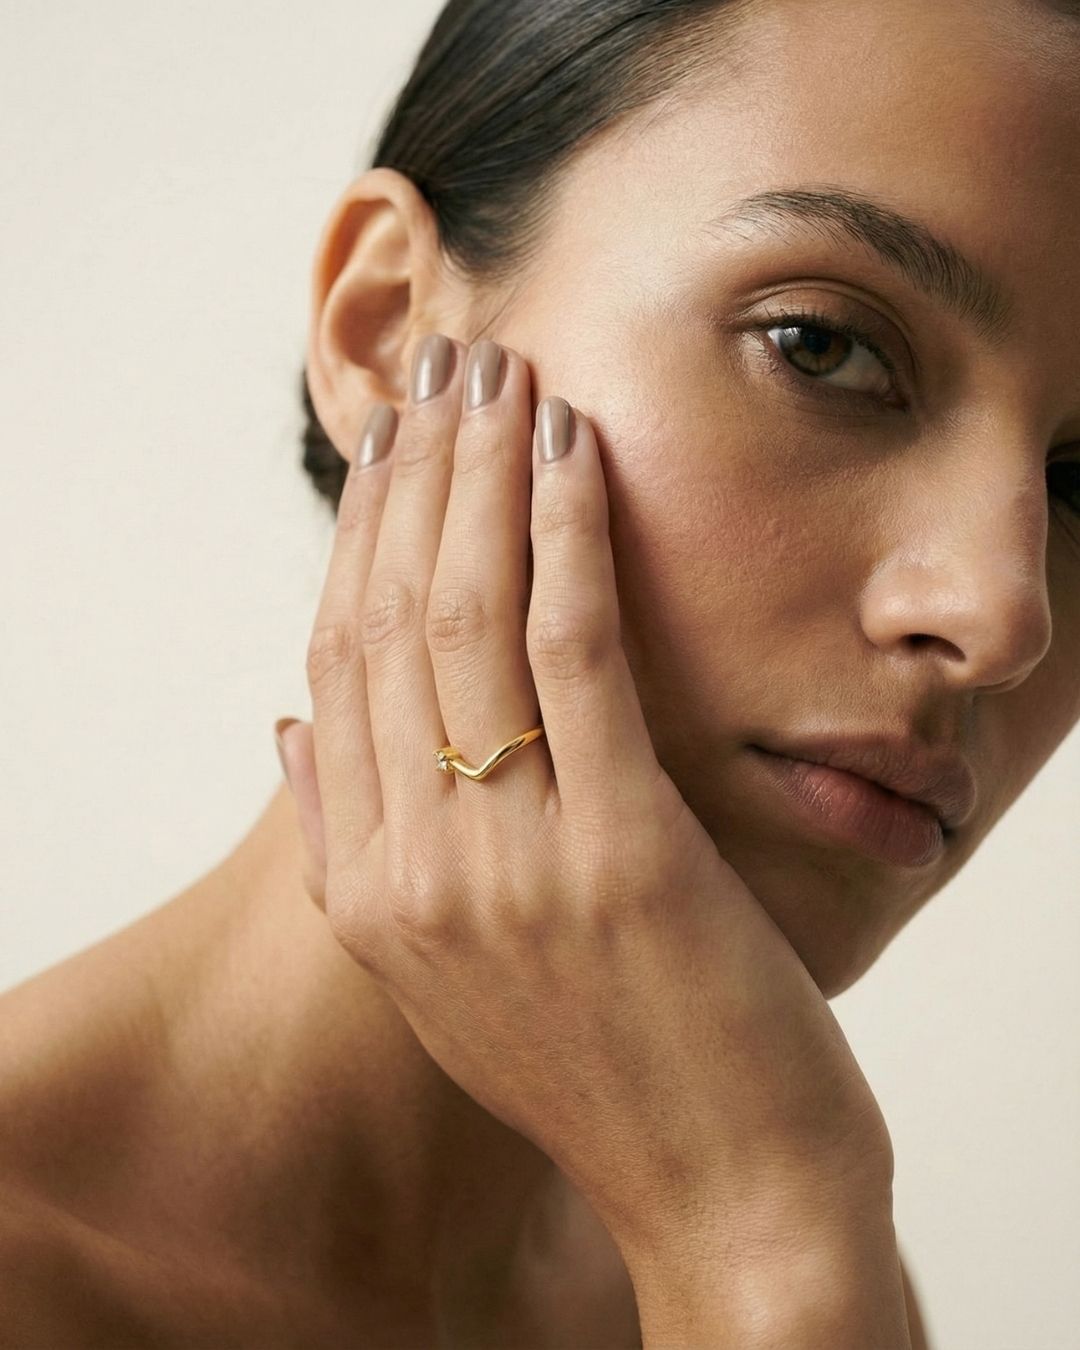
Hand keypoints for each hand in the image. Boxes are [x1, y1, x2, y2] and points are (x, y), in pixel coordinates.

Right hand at [275, 333, 893, 1258]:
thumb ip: (344, 854)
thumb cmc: (599, 1069)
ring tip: (501, 371)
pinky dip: (568, 536)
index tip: (390, 446)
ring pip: (468, 618)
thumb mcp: (439, 977)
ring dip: (483, 475)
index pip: (336, 668)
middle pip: (392, 622)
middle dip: (414, 474)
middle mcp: (414, 868)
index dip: (359, 538)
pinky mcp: (619, 849)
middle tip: (443, 365)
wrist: (721, 1192)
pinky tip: (575, 448)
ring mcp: (509, 859)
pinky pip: (575, 654)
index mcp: (367, 893)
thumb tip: (287, 729)